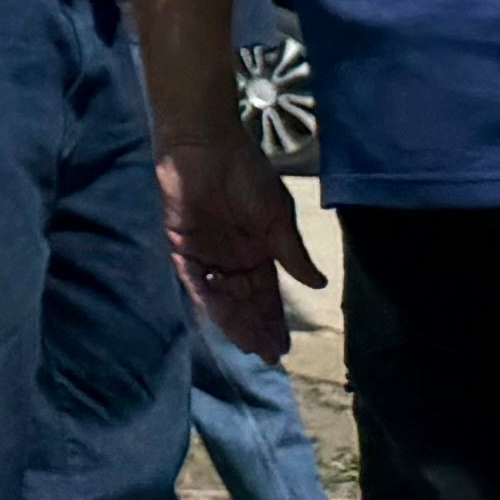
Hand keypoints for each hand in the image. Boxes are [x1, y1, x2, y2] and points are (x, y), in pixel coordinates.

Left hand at [163, 124, 320, 360]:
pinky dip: (204, 296)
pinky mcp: (180, 241)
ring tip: (247, 345)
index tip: (283, 348)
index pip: (266, 293)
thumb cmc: (246, 173)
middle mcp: (231, 256)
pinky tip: (218, 318)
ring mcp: (206, 250)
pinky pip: (192, 276)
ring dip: (233, 320)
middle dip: (255, 327)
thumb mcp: (277, 215)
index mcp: (257, 249)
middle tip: (267, 356)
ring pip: (220, 295)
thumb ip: (292, 252)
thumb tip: (319, 285)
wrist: (206, 142)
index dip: (273, 320)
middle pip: (244, 300)